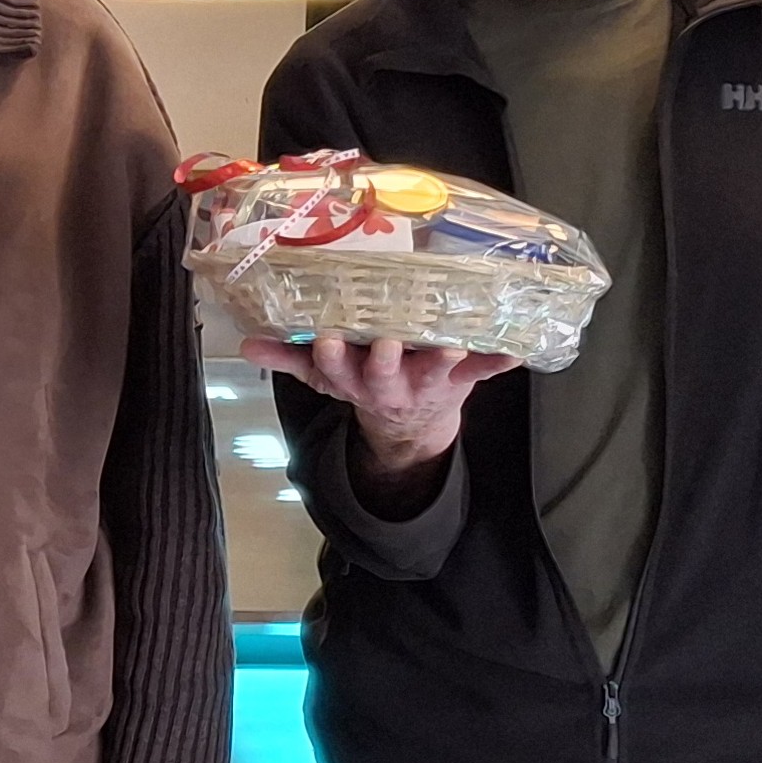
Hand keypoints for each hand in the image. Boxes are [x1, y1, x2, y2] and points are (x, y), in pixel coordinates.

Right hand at [244, 334, 514, 462]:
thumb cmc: (366, 380)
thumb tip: (246, 343)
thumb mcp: (324, 377)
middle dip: (384, 359)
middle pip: (383, 373)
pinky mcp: (462, 379)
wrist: (413, 424)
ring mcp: (427, 381)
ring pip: (435, 372)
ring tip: (450, 343)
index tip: (328, 338)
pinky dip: (499, 361)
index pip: (334, 368)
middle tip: (386, 342)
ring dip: (443, 359)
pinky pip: (484, 370)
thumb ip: (288, 357)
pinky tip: (516, 351)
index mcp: (353, 378)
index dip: (332, 357)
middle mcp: (389, 383)